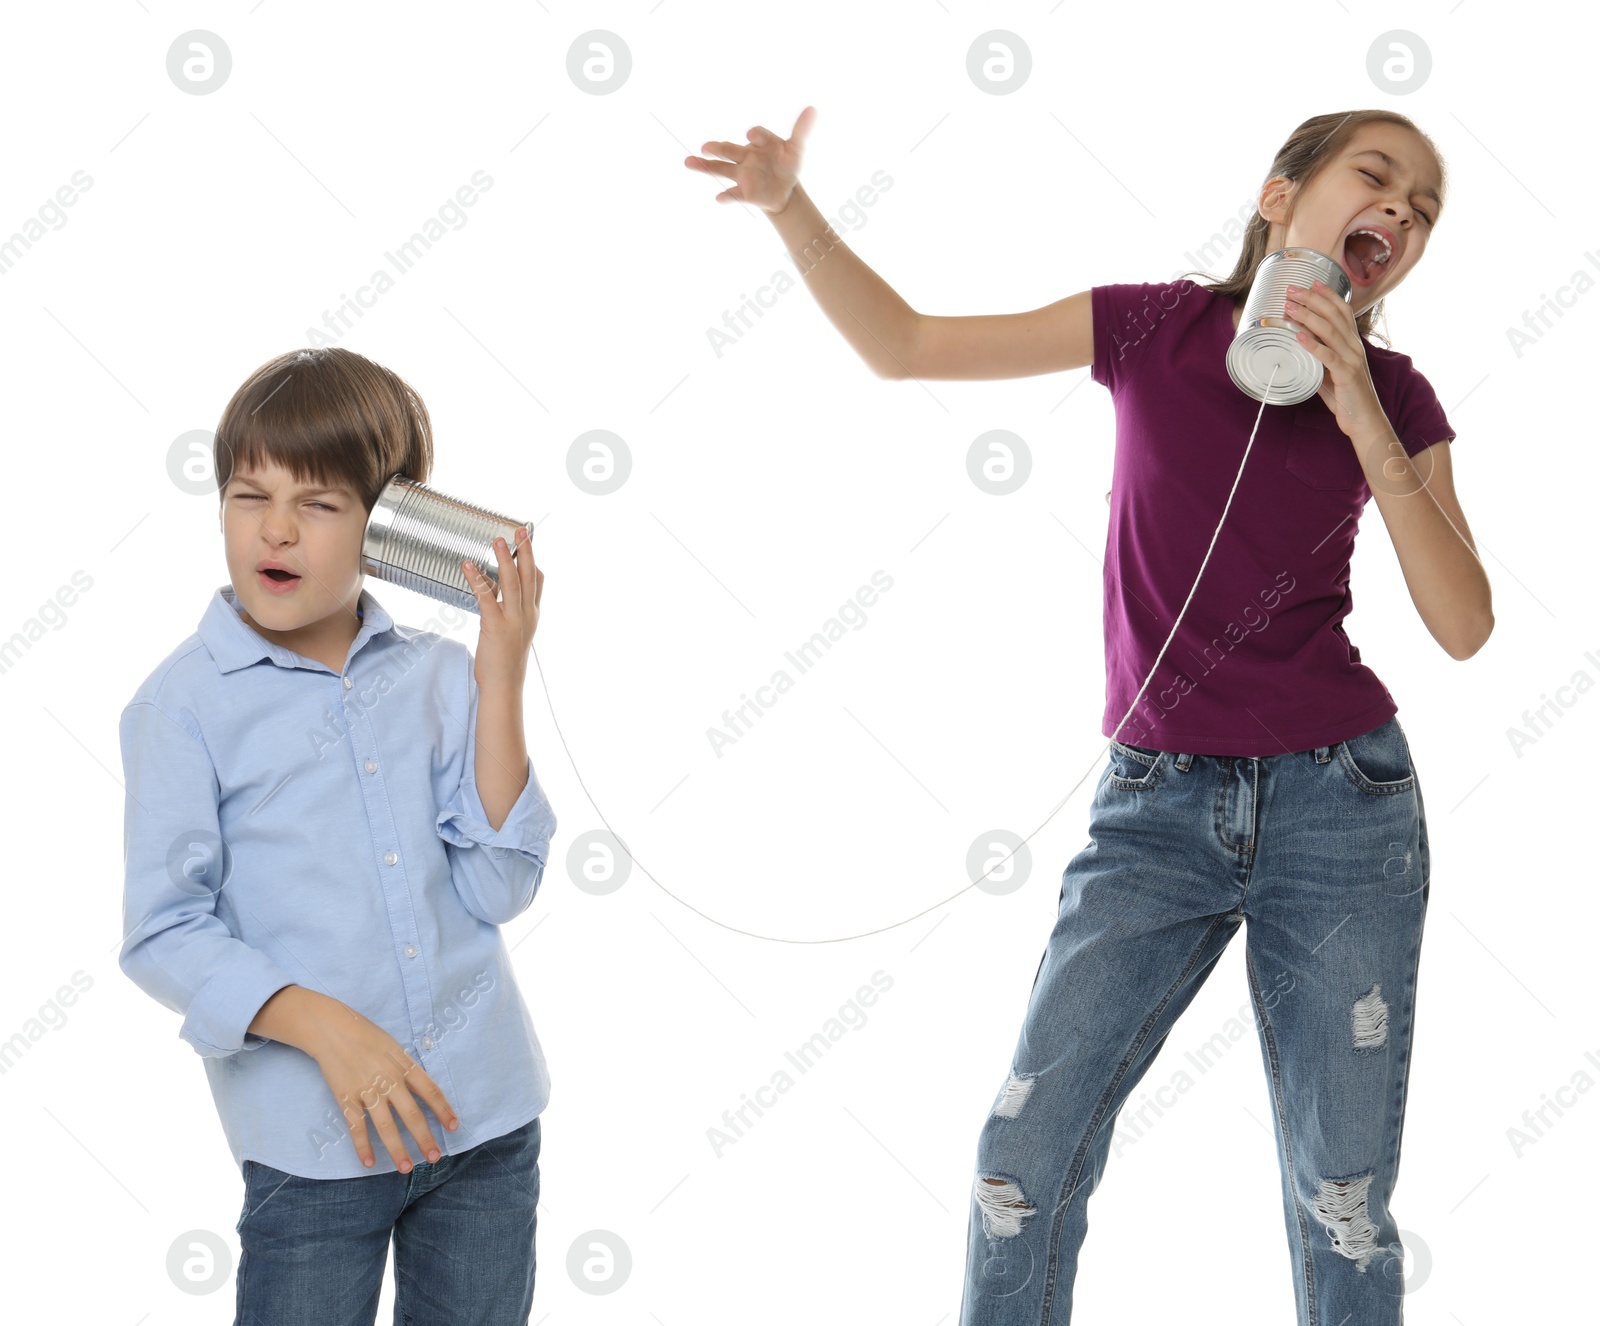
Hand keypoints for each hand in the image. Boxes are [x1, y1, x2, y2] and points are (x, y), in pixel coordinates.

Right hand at [309, 1000, 458, 1171]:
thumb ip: (408, 1069)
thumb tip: (423, 1091)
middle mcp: (389, 1079)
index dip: (444, 1109)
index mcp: (404, 1065)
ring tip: (407, 1168)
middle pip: (411, 1114)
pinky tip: (369, 1163)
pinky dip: (362, 1146)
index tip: (454, 1127)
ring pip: (386, 1126)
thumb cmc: (367, 1036)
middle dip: (424, 1137)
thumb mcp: (395, 1047)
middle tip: (435, 1157)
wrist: (333, 1029)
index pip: (430, 1090)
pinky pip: (356, 1126)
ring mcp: (367, 1090)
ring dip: (397, 1149)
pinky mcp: (346, 1098)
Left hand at [462, 527, 541, 688]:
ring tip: (499, 540)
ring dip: (505, 559)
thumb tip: (490, 587)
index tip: (527, 544)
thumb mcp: (511, 631)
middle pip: (528, 576)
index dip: (533, 562)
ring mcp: (513, 620)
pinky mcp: (495, 626)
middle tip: (521, 530)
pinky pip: (486, 597)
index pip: (538, 583)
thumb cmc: (504, 661)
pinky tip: (468, 566)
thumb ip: (505, 609)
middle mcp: (526, 614)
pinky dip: (477, 579)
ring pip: (512, 582)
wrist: (504, 686)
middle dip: (525, 551)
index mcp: (532, 615)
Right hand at [684, 105, 815, 213]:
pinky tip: (719, 198)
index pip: (756, 135)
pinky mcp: (744, 192)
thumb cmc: (788, 164)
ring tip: (688, 162)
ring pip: (721, 169)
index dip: (754, 135)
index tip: (751, 136)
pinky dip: (727, 197)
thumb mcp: (796, 149)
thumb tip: (813, 109)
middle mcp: (746, 156)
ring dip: (705, 166)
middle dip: (718, 148)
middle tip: (705, 146)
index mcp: (759, 142)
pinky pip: (733, 194)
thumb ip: (802, 131)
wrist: (785, 189)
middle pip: (729, 150)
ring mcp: (742, 174)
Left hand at [1283, 280, 1385, 437]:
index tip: (1311, 282)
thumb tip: (1298, 347)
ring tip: (1288, 307)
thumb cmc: (1346, 397)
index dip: (1328, 294)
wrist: (1364, 421)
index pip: (1342, 311)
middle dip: (1312, 299)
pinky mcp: (1347, 375)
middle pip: (1334, 315)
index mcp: (1352, 343)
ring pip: (1330, 331)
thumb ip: (1318, 358)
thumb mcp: (1330, 373)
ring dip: (1307, 316)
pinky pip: (1328, 356)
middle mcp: (1354, 347)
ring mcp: (1352, 359)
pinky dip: (1313, 344)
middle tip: (1291, 290)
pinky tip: (1298, 335)